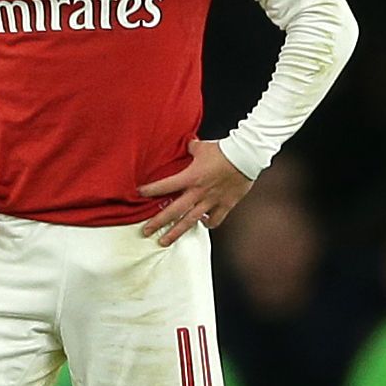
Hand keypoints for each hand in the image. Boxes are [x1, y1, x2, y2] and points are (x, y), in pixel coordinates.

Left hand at [138, 140, 253, 245]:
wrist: (246, 156)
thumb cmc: (224, 150)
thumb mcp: (202, 147)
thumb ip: (190, 147)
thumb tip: (186, 143)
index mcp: (190, 177)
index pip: (165, 186)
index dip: (151, 190)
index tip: (139, 194)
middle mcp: (198, 192)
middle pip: (173, 211)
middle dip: (158, 222)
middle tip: (145, 231)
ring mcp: (212, 201)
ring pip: (190, 221)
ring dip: (176, 233)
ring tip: (164, 242)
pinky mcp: (225, 205)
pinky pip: (215, 221)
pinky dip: (208, 224)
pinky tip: (203, 224)